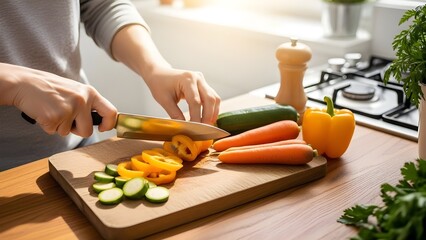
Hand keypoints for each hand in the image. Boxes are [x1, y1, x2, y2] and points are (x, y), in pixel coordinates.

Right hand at [0, 63, 116, 136]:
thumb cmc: (49, 88)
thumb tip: (101, 121)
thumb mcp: (74, 91)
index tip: (103, 128)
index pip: (111, 112)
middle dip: (78, 131)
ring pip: (68, 132)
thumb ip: (87, 103)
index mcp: (89, 92)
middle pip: (88, 130)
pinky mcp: (55, 117)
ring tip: (52, 110)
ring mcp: (69, 109)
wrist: (24, 83)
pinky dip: (48, 126)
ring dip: (60, 127)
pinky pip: (54, 131)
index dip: (109, 124)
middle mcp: (82, 100)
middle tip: (66, 119)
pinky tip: (44, 112)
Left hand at [145, 67, 220, 123]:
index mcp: (187, 79)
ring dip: (213, 113)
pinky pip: (212, 97)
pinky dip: (212, 108)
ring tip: (207, 125)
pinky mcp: (204, 85)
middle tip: (204, 130)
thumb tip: (184, 128)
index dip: (196, 117)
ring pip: (214, 98)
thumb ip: (175, 114)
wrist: (160, 73)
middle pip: (210, 99)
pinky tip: (207, 118)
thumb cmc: (159, 84)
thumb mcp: (164, 100)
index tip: (194, 129)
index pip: (195, 101)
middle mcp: (198, 78)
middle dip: (208, 116)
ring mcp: (202, 80)